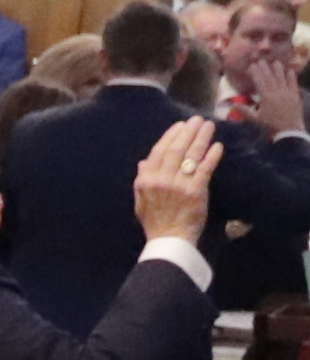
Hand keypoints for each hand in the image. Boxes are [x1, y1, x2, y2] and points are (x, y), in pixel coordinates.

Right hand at [140, 117, 219, 248]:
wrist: (169, 240)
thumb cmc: (155, 221)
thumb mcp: (141, 200)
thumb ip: (143, 179)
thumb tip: (144, 161)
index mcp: (146, 180)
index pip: (159, 152)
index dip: (170, 136)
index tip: (180, 125)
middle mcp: (160, 180)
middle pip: (175, 150)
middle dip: (187, 132)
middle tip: (197, 120)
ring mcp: (178, 185)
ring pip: (190, 155)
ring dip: (201, 138)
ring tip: (208, 126)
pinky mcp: (195, 191)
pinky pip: (204, 169)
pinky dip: (211, 156)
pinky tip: (218, 146)